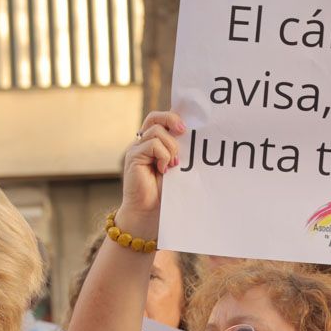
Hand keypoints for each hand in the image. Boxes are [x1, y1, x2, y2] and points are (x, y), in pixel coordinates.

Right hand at [118, 110, 184, 236]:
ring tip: (173, 164)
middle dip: (171, 119)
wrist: (150, 212)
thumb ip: (181, 152)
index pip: (162, 120)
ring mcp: (137, 148)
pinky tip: (164, 170)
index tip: (190, 126)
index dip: (174, 117)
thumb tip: (196, 137)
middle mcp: (144, 143)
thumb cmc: (166, 193)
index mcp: (156, 144)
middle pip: (155, 117)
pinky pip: (152, 144)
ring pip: (157, 131)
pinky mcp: (133, 156)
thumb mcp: (179, 168)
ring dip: (171, 147)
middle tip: (184, 130)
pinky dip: (163, 155)